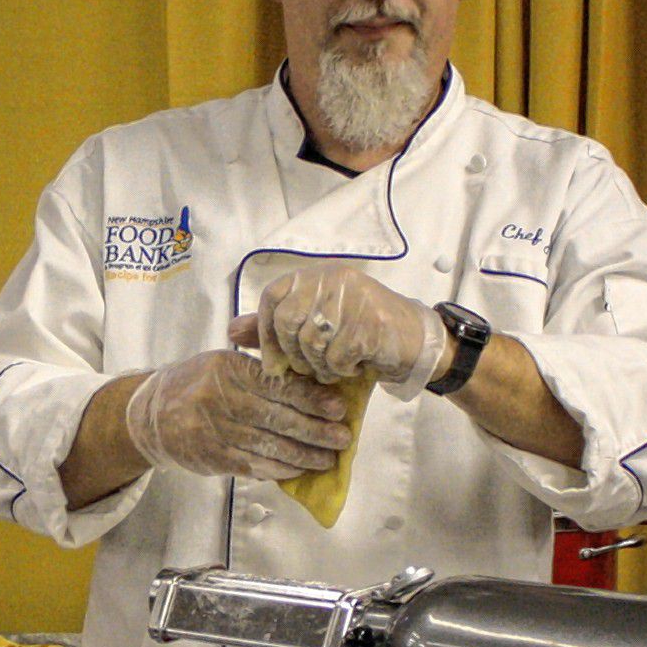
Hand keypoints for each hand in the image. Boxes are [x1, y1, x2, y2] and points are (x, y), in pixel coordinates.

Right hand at [124, 348, 351, 480]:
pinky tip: (300, 469)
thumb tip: (314, 383)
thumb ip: (262, 370)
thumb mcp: (224, 363)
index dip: (311, 398)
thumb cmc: (197, 383)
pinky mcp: (212, 458)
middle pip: (277, 418)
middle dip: (315, 431)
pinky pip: (254, 465)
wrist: (150, 414)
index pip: (277, 385)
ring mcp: (214, 431)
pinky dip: (280, 469)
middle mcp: (219, 399)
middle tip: (344, 438)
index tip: (339, 408)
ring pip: (269, 446)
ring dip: (304, 456)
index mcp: (227, 369)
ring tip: (329, 459)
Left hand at [236, 265, 444, 386]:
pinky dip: (341, 370)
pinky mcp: (372, 323)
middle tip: (310, 367)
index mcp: (316, 276)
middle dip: (294, 353)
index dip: (265, 332)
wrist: (415, 341)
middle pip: (289, 321)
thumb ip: (275, 325)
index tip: (273, 361)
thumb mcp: (315, 325)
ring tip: (334, 366)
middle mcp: (334, 279)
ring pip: (312, 341)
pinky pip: (337, 356)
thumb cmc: (361, 333)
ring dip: (320, 365)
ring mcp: (355, 298)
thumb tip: (231, 330)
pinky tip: (354, 366)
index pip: (273, 296)